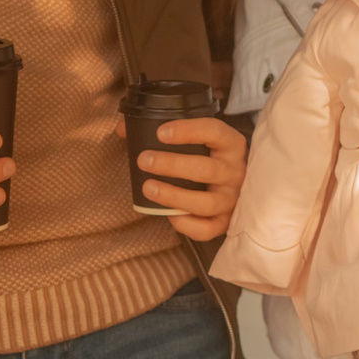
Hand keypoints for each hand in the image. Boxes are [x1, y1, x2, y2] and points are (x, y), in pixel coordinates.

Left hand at [121, 113, 245, 242]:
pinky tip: (168, 215)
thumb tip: (122, 129)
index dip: (188, 130)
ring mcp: (232, 199)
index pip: (214, 131)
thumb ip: (158, 130)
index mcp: (231, 144)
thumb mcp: (193, 140)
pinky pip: (207, 229)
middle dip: (172, 165)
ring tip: (148, 188)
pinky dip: (185, 224)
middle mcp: (236, 171)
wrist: (230, 185)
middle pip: (207, 169)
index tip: (160, 133)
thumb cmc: (205, 157)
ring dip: (174, 196)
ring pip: (206, 202)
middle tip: (144, 160)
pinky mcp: (225, 222)